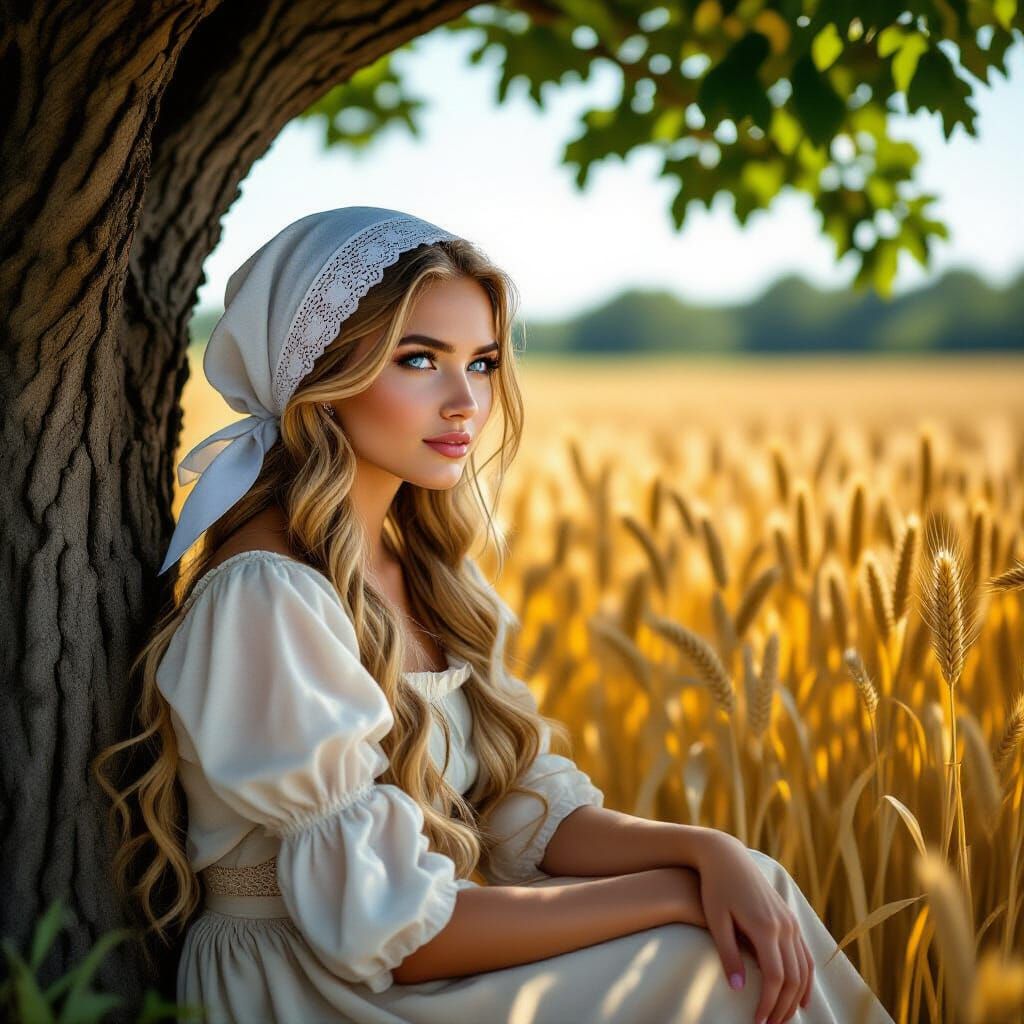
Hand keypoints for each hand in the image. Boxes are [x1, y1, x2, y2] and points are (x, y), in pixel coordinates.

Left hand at [692, 832, 812, 1023]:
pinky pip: (805, 955)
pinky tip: (800, 996)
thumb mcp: (716, 919)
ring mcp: (790, 921)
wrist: (726, 856)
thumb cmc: (715, 887)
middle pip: (793, 978)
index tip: (757, 1022)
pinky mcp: (790, 918)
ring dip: (796, 997)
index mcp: (765, 927)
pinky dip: (806, 978)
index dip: (768, 1004)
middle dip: (783, 1007)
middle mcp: (784, 925)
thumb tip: (738, 989)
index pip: (774, 977)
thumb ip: (728, 954)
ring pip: (804, 969)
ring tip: (783, 1019)